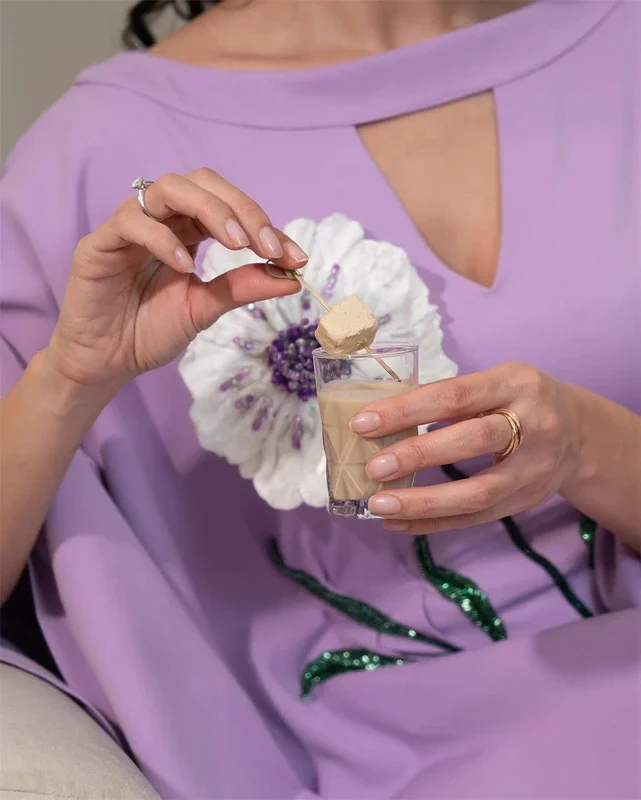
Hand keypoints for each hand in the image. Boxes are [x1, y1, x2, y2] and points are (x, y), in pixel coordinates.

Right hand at [46, 168, 306, 388]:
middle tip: (267, 246)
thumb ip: (243, 287)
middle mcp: (161, 218)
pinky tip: (185, 266)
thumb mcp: (206, 308)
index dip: (265, 227)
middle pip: (203, 183)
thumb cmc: (151, 330)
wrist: (107, 361)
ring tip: (235, 244)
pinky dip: (163, 239)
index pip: (230, 209)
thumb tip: (292, 277)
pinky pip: (132, 222)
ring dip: (210, 210)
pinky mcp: (99, 243)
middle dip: (242, 209)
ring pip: (169, 188)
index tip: (295, 257)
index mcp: (188, 229)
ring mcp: (129, 226)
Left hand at [350, 363, 580, 532]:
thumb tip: (381, 422)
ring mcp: (534, 467)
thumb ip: (451, 398)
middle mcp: (532, 423)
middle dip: (417, 455)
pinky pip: (477, 518)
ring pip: (478, 491)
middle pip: (471, 441)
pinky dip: (434, 523)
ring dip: (423, 502)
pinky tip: (399, 523)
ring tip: (380, 505)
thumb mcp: (495, 382)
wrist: (579, 433)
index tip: (364, 424)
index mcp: (514, 383)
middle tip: (374, 467)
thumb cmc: (517, 400)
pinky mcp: (527, 500)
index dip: (408, 410)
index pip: (455, 395)